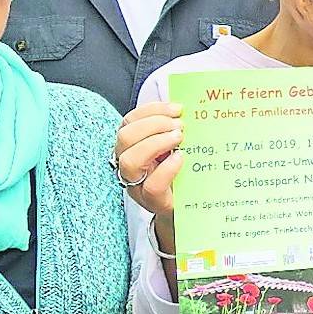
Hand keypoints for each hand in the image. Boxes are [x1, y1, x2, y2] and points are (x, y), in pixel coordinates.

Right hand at [115, 101, 184, 219]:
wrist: (187, 206)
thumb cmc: (180, 172)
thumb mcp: (174, 146)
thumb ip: (173, 129)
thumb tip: (185, 108)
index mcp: (132, 146)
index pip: (129, 121)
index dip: (151, 111)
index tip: (176, 109)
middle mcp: (128, 164)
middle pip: (125, 137)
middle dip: (154, 125)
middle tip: (180, 126)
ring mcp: (138, 184)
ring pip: (130, 161)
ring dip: (156, 142)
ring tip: (180, 138)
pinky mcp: (153, 201)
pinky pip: (152, 185)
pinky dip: (167, 168)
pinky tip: (181, 158)